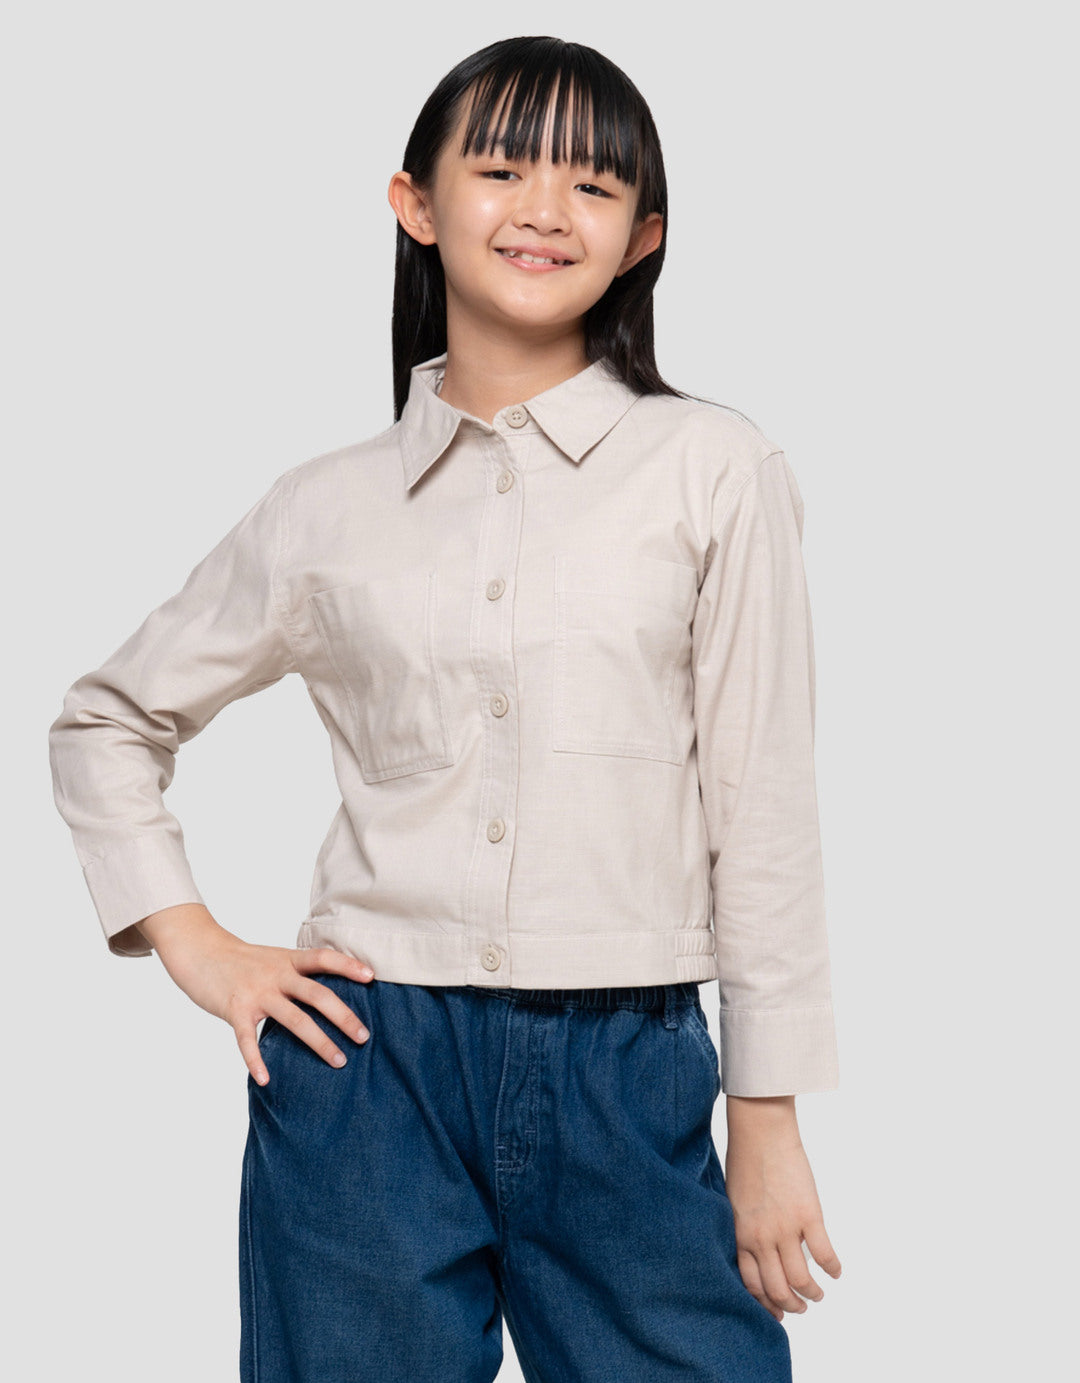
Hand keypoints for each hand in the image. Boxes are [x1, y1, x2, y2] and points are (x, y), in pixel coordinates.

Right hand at [134, 904, 375, 1084]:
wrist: (199, 950)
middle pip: (317, 994)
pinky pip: (247, 1039)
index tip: (372, 977)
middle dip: (344, 1016)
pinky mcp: (235, 1009)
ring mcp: (256, 992)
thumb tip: (327, 993)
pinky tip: (265, 1078)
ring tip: (338, 1061)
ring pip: (294, 1019)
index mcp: (287, 960)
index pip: (323, 958)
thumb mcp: (273, 958)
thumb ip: (296, 973)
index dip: (348, 966)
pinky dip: (256, 1059)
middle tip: (364, 1037)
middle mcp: (276, 974)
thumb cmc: (240, 960)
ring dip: (319, 1042)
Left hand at [724, 1095, 841, 1322]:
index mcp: (740, 1234)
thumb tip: (756, 1251)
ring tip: (818, 1295)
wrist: (761, 1130)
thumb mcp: (733, 1201)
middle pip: (778, 1289)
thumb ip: (744, 1228)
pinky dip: (833, 1269)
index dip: (766, 1304)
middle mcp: (761, 1238)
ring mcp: (785, 1228)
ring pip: (801, 1279)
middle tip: (801, 1308)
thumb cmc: (745, 1159)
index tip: (776, 1312)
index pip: (752, 1284)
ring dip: (812, 1293)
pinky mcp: (809, 1215)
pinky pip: (824, 1254)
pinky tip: (836, 1272)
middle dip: (791, 1306)